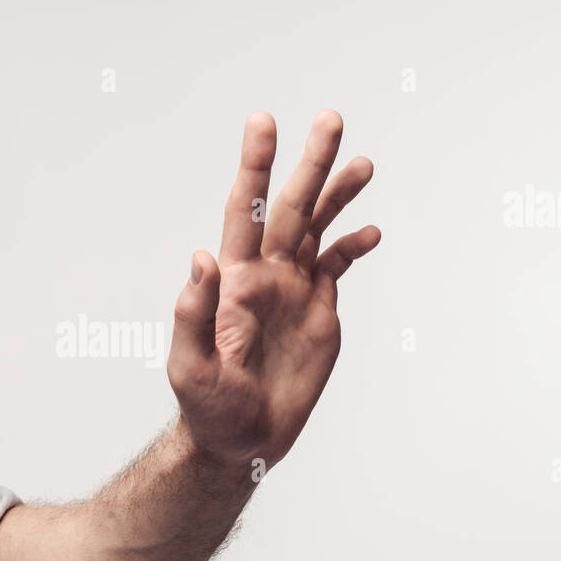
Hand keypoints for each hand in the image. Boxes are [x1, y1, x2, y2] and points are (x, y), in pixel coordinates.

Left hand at [167, 110, 380, 470]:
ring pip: (318, 229)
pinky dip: (352, 246)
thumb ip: (194, 313)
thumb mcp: (191, 366)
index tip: (264, 123)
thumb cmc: (207, 409)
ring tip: (362, 162)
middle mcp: (265, 275)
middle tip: (331, 118)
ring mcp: (293, 290)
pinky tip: (370, 230)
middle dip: (310, 163)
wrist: (240, 442)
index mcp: (234, 280)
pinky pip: (336, 267)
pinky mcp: (318, 312)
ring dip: (337, 195)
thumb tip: (201, 258)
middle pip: (291, 207)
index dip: (255, 167)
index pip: (246, 210)